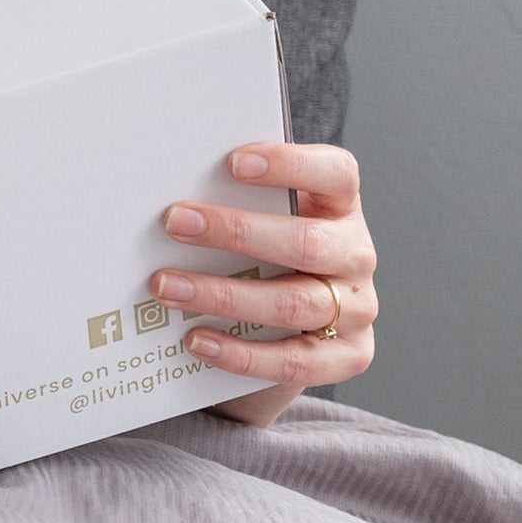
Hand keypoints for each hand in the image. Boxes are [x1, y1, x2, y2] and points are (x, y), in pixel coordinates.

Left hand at [152, 142, 377, 426]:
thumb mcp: (265, 217)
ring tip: (165, 286)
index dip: (290, 165)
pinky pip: (293, 361)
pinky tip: (196, 339)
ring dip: (222, 294)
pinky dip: (240, 353)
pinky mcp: (347, 356)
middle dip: (235, 232)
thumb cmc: (270, 249)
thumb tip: (167, 196)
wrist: (306, 318)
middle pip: (306, 243)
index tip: (232, 161)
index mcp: (340, 207)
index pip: (335, 174)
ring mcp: (356, 309)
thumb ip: (234, 200)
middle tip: (173, 222)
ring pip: (292, 303)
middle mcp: (355, 255)